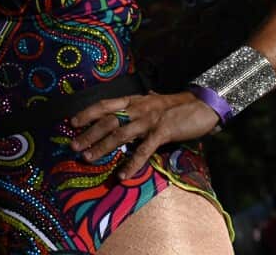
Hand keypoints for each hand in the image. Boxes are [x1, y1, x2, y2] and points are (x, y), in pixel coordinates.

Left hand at [68, 91, 220, 178]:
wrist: (203, 105)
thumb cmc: (177, 106)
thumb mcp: (153, 102)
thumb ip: (138, 106)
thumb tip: (125, 107)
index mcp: (133, 101)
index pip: (105, 105)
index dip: (88, 112)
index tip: (72, 122)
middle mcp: (138, 108)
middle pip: (108, 120)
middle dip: (89, 133)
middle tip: (73, 146)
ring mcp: (150, 120)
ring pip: (121, 134)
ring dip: (103, 146)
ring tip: (89, 158)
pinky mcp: (163, 132)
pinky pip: (144, 150)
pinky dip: (132, 163)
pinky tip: (122, 175)